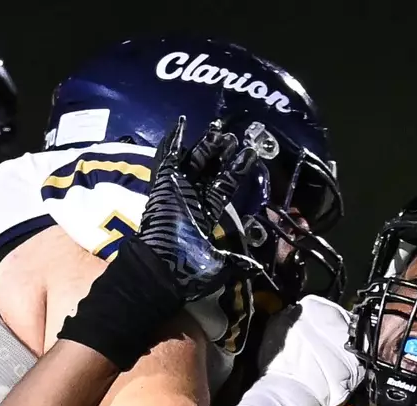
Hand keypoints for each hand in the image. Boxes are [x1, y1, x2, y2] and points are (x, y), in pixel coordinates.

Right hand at [138, 117, 265, 300]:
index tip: (249, 154)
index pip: (225, 186)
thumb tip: (256, 268)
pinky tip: (181, 123)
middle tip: (231, 137)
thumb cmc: (187, 269)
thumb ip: (237, 262)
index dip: (236, 170)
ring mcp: (177, 190)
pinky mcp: (163, 185)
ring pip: (193, 161)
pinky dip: (173, 142)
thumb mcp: (218, 266)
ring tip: (217, 129)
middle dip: (220, 153)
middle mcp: (193, 198)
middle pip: (209, 169)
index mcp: (206, 213)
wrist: (160, 271)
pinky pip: (167, 160)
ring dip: (204, 145)